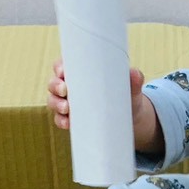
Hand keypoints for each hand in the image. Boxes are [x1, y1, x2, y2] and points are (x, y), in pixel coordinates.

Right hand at [47, 60, 162, 155]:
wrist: (130, 116)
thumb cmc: (126, 94)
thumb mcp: (131, 87)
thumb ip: (134, 79)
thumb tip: (135, 74)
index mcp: (81, 72)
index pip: (63, 65)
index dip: (59, 67)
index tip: (63, 71)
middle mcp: (71, 86)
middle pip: (54, 83)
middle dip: (56, 86)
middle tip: (65, 91)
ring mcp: (68, 102)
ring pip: (53, 101)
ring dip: (56, 104)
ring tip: (67, 109)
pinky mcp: (71, 118)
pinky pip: (60, 119)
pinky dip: (61, 120)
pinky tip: (68, 123)